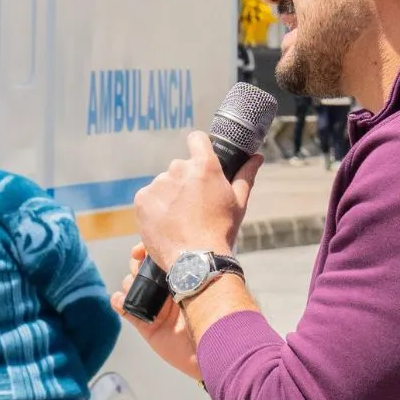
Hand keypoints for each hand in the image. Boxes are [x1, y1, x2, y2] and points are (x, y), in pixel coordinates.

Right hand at [115, 243, 201, 380]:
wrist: (213, 348)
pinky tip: (123, 300)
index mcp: (181, 276)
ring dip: (129, 283)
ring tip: (136, 287)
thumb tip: (170, 253)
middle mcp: (166, 289)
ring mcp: (155, 306)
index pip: (158, 257)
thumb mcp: (204, 287)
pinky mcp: (145, 324)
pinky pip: (124, 307)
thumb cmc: (216, 316)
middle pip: (140, 268)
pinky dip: (119, 301)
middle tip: (142, 271)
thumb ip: (189, 271)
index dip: (145, 250)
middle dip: (137, 266)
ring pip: (130, 284)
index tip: (139, 251)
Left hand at [133, 132, 261, 270]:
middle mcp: (178, 169)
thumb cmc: (221, 230)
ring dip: (169, 196)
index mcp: (204, 166)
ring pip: (163, 184)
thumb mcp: (239, 202)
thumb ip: (246, 175)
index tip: (199, 156)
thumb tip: (257, 157)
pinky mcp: (142, 199)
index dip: (198, 146)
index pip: (196, 139)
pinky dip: (154, 207)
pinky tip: (166, 223)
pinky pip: (148, 197)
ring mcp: (158, 184)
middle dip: (185, 181)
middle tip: (193, 206)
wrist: (196, 260)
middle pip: (179, 168)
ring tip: (179, 219)